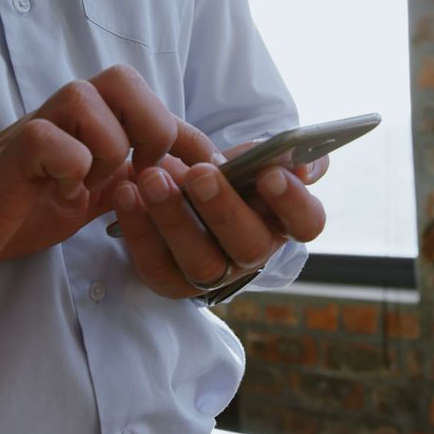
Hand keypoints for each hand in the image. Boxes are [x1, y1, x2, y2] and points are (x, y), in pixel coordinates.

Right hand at [0, 65, 220, 306]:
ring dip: (107, 150)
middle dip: (151, 127)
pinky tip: (60, 195)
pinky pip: (51, 141)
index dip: (187, 134)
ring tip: (90, 188)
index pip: (151, 103)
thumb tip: (188, 176)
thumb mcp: (88, 193)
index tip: (207, 171)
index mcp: (88, 121)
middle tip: (141, 173)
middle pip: (123, 79)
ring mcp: (35, 130)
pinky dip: (69, 169)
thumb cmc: (17, 207)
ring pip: (90, 100)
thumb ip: (130, 177)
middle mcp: (62, 115)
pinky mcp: (8, 158)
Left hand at [111, 142, 328, 298]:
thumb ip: (278, 152)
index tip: (271, 174)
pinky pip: (154, 263)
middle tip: (200, 174)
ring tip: (152, 178)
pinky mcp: (170, 280)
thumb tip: (302, 162)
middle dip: (224, 209)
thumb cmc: (224, 173)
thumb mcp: (252, 156)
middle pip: (249, 245)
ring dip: (175, 218)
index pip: (307, 223)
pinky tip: (126, 192)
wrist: (178, 189)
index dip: (293, 203)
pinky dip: (138, 227)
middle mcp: (252, 253)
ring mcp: (212, 273)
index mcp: (281, 220)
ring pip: (201, 262)